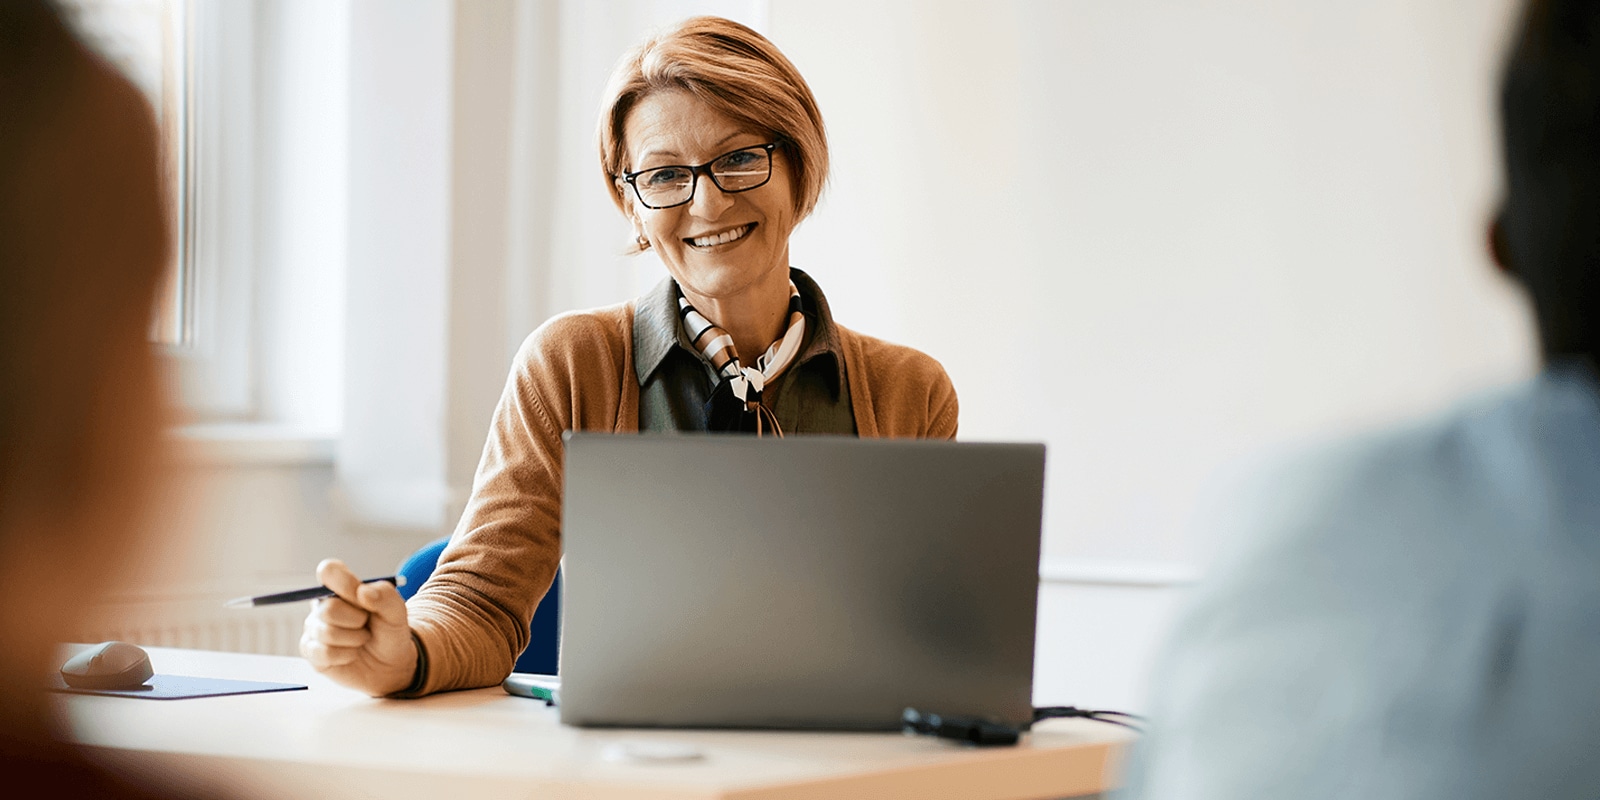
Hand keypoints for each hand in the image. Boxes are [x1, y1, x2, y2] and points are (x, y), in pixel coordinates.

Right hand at [299, 558, 417, 696]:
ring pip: (327, 633)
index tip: (362, 596)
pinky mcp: (312, 652)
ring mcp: (315, 628)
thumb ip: (385, 596)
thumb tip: (363, 592)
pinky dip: (346, 655)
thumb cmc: (389, 631)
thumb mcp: (397, 612)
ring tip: (362, 639)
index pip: (329, 571)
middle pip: (329, 608)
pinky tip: (352, 653)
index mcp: (342, 587)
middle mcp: (323, 605)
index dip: (345, 583)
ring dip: (354, 639)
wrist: (390, 663)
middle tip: (367, 625)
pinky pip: (325, 653)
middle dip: (357, 620)